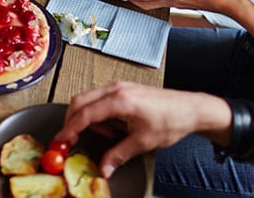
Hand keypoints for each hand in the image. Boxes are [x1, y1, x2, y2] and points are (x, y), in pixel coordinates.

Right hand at [55, 81, 226, 177]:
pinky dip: (99, 114)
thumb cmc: (172, 120)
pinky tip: (114, 126)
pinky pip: (100, 99)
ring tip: (110, 135)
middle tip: (73, 139)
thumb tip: (104, 167)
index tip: (61, 139)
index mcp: (120, 100)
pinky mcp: (123, 89)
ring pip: (89, 100)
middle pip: (80, 102)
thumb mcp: (143, 142)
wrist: (191, 108)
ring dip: (90, 119)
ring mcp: (119, 86)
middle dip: (73, 121)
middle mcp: (116, 89)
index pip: (85, 114)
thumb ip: (118, 154)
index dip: (70, 128)